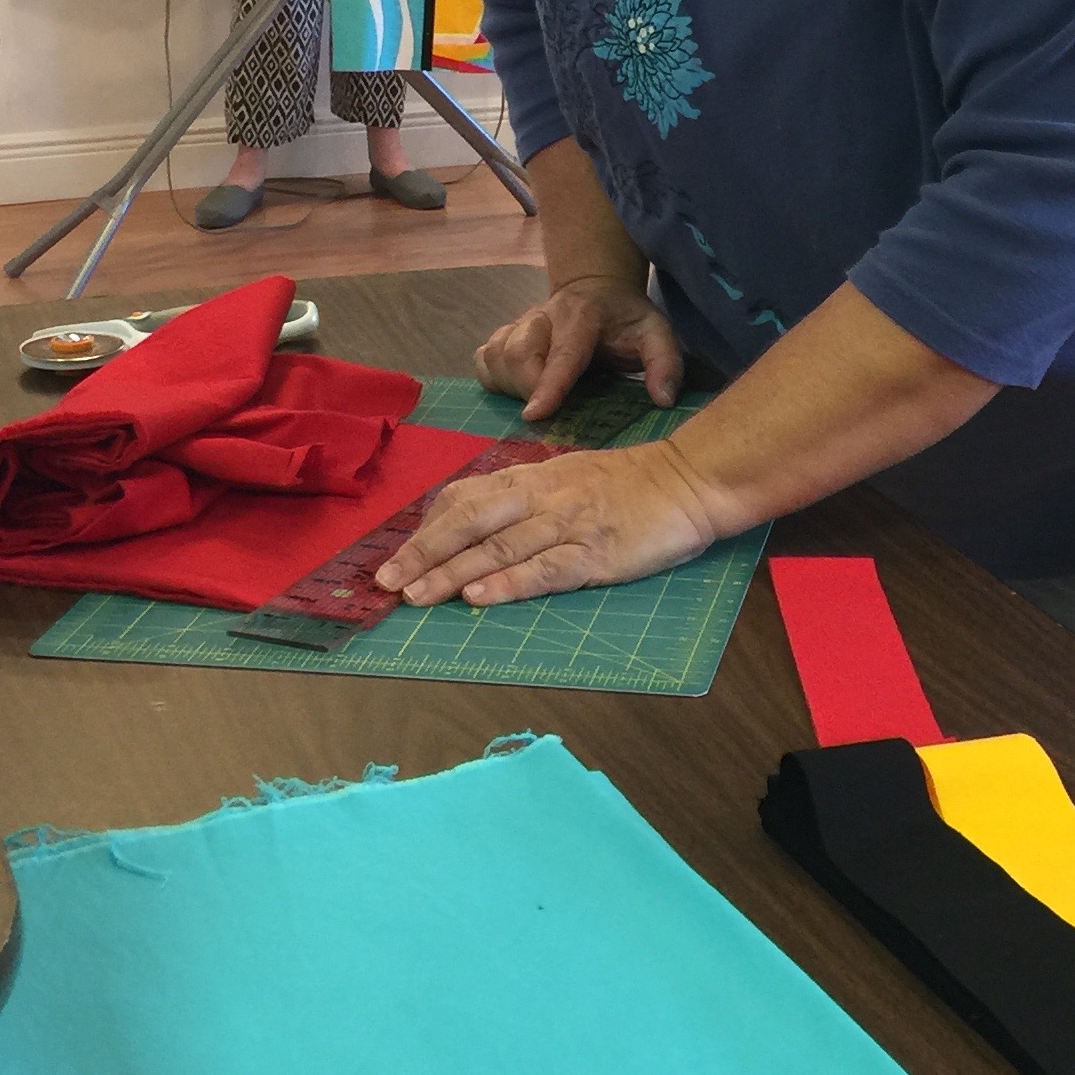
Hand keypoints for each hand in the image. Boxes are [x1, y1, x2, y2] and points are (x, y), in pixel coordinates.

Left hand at [374, 437, 719, 606]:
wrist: (688, 480)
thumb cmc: (629, 484)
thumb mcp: (568, 477)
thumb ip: (526, 496)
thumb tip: (477, 518)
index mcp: (533, 478)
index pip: (466, 498)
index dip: (427, 528)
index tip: (395, 555)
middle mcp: (542, 497)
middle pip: (470, 522)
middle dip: (423, 552)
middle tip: (386, 582)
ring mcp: (568, 525)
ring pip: (498, 548)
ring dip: (450, 572)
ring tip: (415, 596)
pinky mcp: (595, 553)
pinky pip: (544, 569)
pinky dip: (508, 583)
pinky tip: (478, 598)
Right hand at [475, 276, 683, 421]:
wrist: (597, 287)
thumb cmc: (626, 318)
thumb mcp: (656, 332)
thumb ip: (665, 362)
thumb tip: (663, 400)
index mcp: (582, 316)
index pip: (561, 353)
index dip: (547, 385)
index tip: (535, 414)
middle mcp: (543, 316)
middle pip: (516, 353)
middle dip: (527, 389)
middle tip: (550, 409)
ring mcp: (519, 324)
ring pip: (495, 356)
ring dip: (509, 385)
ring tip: (536, 398)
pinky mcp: (504, 334)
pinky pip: (484, 358)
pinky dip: (494, 378)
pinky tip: (515, 388)